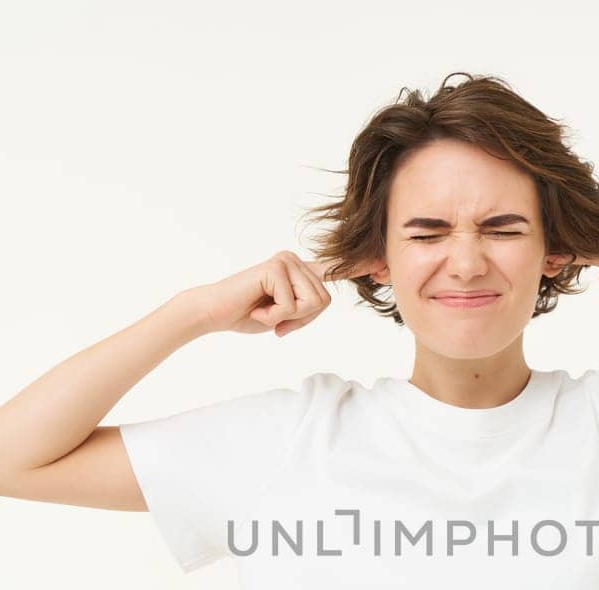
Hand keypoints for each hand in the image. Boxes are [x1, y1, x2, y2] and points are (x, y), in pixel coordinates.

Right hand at [192, 250, 384, 337]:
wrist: (215, 313)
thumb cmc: (248, 314)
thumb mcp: (286, 314)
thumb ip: (306, 307)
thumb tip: (321, 298)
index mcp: (300, 271)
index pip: (335, 268)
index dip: (359, 267)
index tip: (383, 263)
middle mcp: (295, 260)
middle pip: (324, 302)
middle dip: (301, 319)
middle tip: (273, 318)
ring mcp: (286, 260)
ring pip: (312, 303)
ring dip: (287, 317)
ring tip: (263, 310)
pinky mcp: (275, 267)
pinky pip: (292, 304)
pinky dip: (274, 315)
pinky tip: (256, 308)